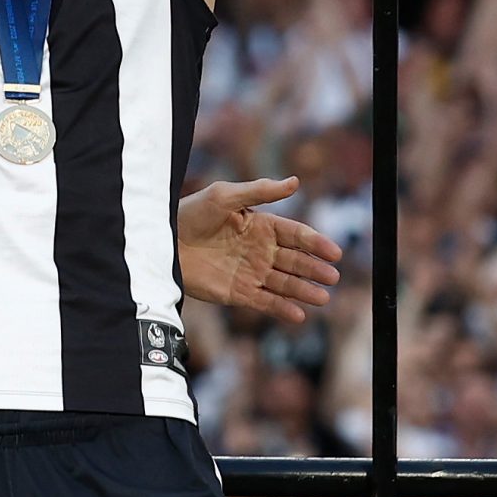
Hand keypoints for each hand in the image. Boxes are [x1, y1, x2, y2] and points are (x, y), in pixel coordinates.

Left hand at [177, 176, 342, 323]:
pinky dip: (282, 309)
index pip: (296, 235)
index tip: (334, 252)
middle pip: (295, 262)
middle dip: (314, 270)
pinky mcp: (237, 293)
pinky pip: (264, 302)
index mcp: (262, 226)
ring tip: (323, 299)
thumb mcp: (225, 195)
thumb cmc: (191, 213)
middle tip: (332, 277)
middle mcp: (261, 251)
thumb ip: (260, 190)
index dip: (316, 243)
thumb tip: (295, 182)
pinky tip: (298, 315)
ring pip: (284, 284)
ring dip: (304, 291)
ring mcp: (251, 273)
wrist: (162, 243)